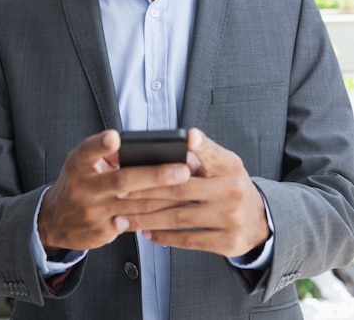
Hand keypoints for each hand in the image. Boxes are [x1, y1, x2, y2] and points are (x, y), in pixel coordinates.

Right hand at [38, 129, 190, 255]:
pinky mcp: (101, 231)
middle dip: (154, 175)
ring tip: (187, 188)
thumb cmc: (78, 182)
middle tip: (182, 170)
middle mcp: (82, 187)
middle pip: (121, 180)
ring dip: (163, 197)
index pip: (88, 151)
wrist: (54, 220)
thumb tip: (144, 145)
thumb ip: (105, 153)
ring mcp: (92, 212)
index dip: (101, 145)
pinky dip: (155, 216)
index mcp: (77, 164)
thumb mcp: (82, 163)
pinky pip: (133, 223)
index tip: (116, 138)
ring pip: (133, 204)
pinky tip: (175, 209)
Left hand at [117, 128, 271, 257]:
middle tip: (120, 189)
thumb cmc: (229, 185)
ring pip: (179, 217)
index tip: (187, 136)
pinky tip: (145, 232)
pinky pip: (187, 240)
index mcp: (231, 166)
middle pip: (182, 189)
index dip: (201, 145)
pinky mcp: (227, 242)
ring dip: (147, 217)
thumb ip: (200, 157)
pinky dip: (163, 236)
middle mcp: (233, 190)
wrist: (259, 221)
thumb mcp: (223, 166)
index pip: (213, 153)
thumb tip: (165, 149)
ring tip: (123, 215)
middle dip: (147, 190)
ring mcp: (231, 218)